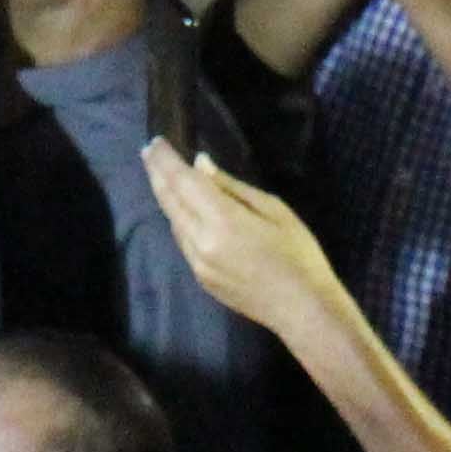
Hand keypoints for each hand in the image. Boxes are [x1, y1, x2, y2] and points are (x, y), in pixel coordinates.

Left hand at [138, 138, 354, 344]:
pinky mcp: (201, 280)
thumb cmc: (298, 254)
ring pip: (173, 223)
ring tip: (162, 176)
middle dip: (156, 174)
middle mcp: (200, 242)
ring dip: (166, 197)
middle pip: (169, 201)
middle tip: (147, 152)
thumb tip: (201, 164)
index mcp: (221, 221)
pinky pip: (183, 242)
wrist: (302, 309)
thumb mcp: (273, 210)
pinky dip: (179, 220)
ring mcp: (198, 264)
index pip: (182, 181)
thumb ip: (232, 187)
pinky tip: (183, 210)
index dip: (165, 160)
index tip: (154, 142)